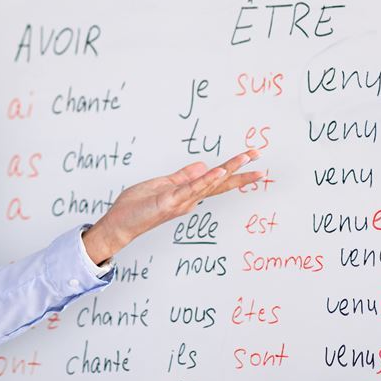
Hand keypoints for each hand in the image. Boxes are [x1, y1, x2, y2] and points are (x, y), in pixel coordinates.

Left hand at [81, 149, 261, 264]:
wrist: (120, 223)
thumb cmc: (138, 206)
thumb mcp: (162, 185)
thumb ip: (183, 176)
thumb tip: (203, 165)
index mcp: (188, 193)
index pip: (215, 179)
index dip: (232, 168)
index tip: (250, 157)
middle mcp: (189, 199)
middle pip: (219, 183)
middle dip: (240, 172)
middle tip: (260, 159)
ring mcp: (181, 201)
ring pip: (209, 184)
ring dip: (228, 171)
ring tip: (245, 159)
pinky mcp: (169, 201)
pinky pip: (190, 189)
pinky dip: (205, 180)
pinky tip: (218, 171)